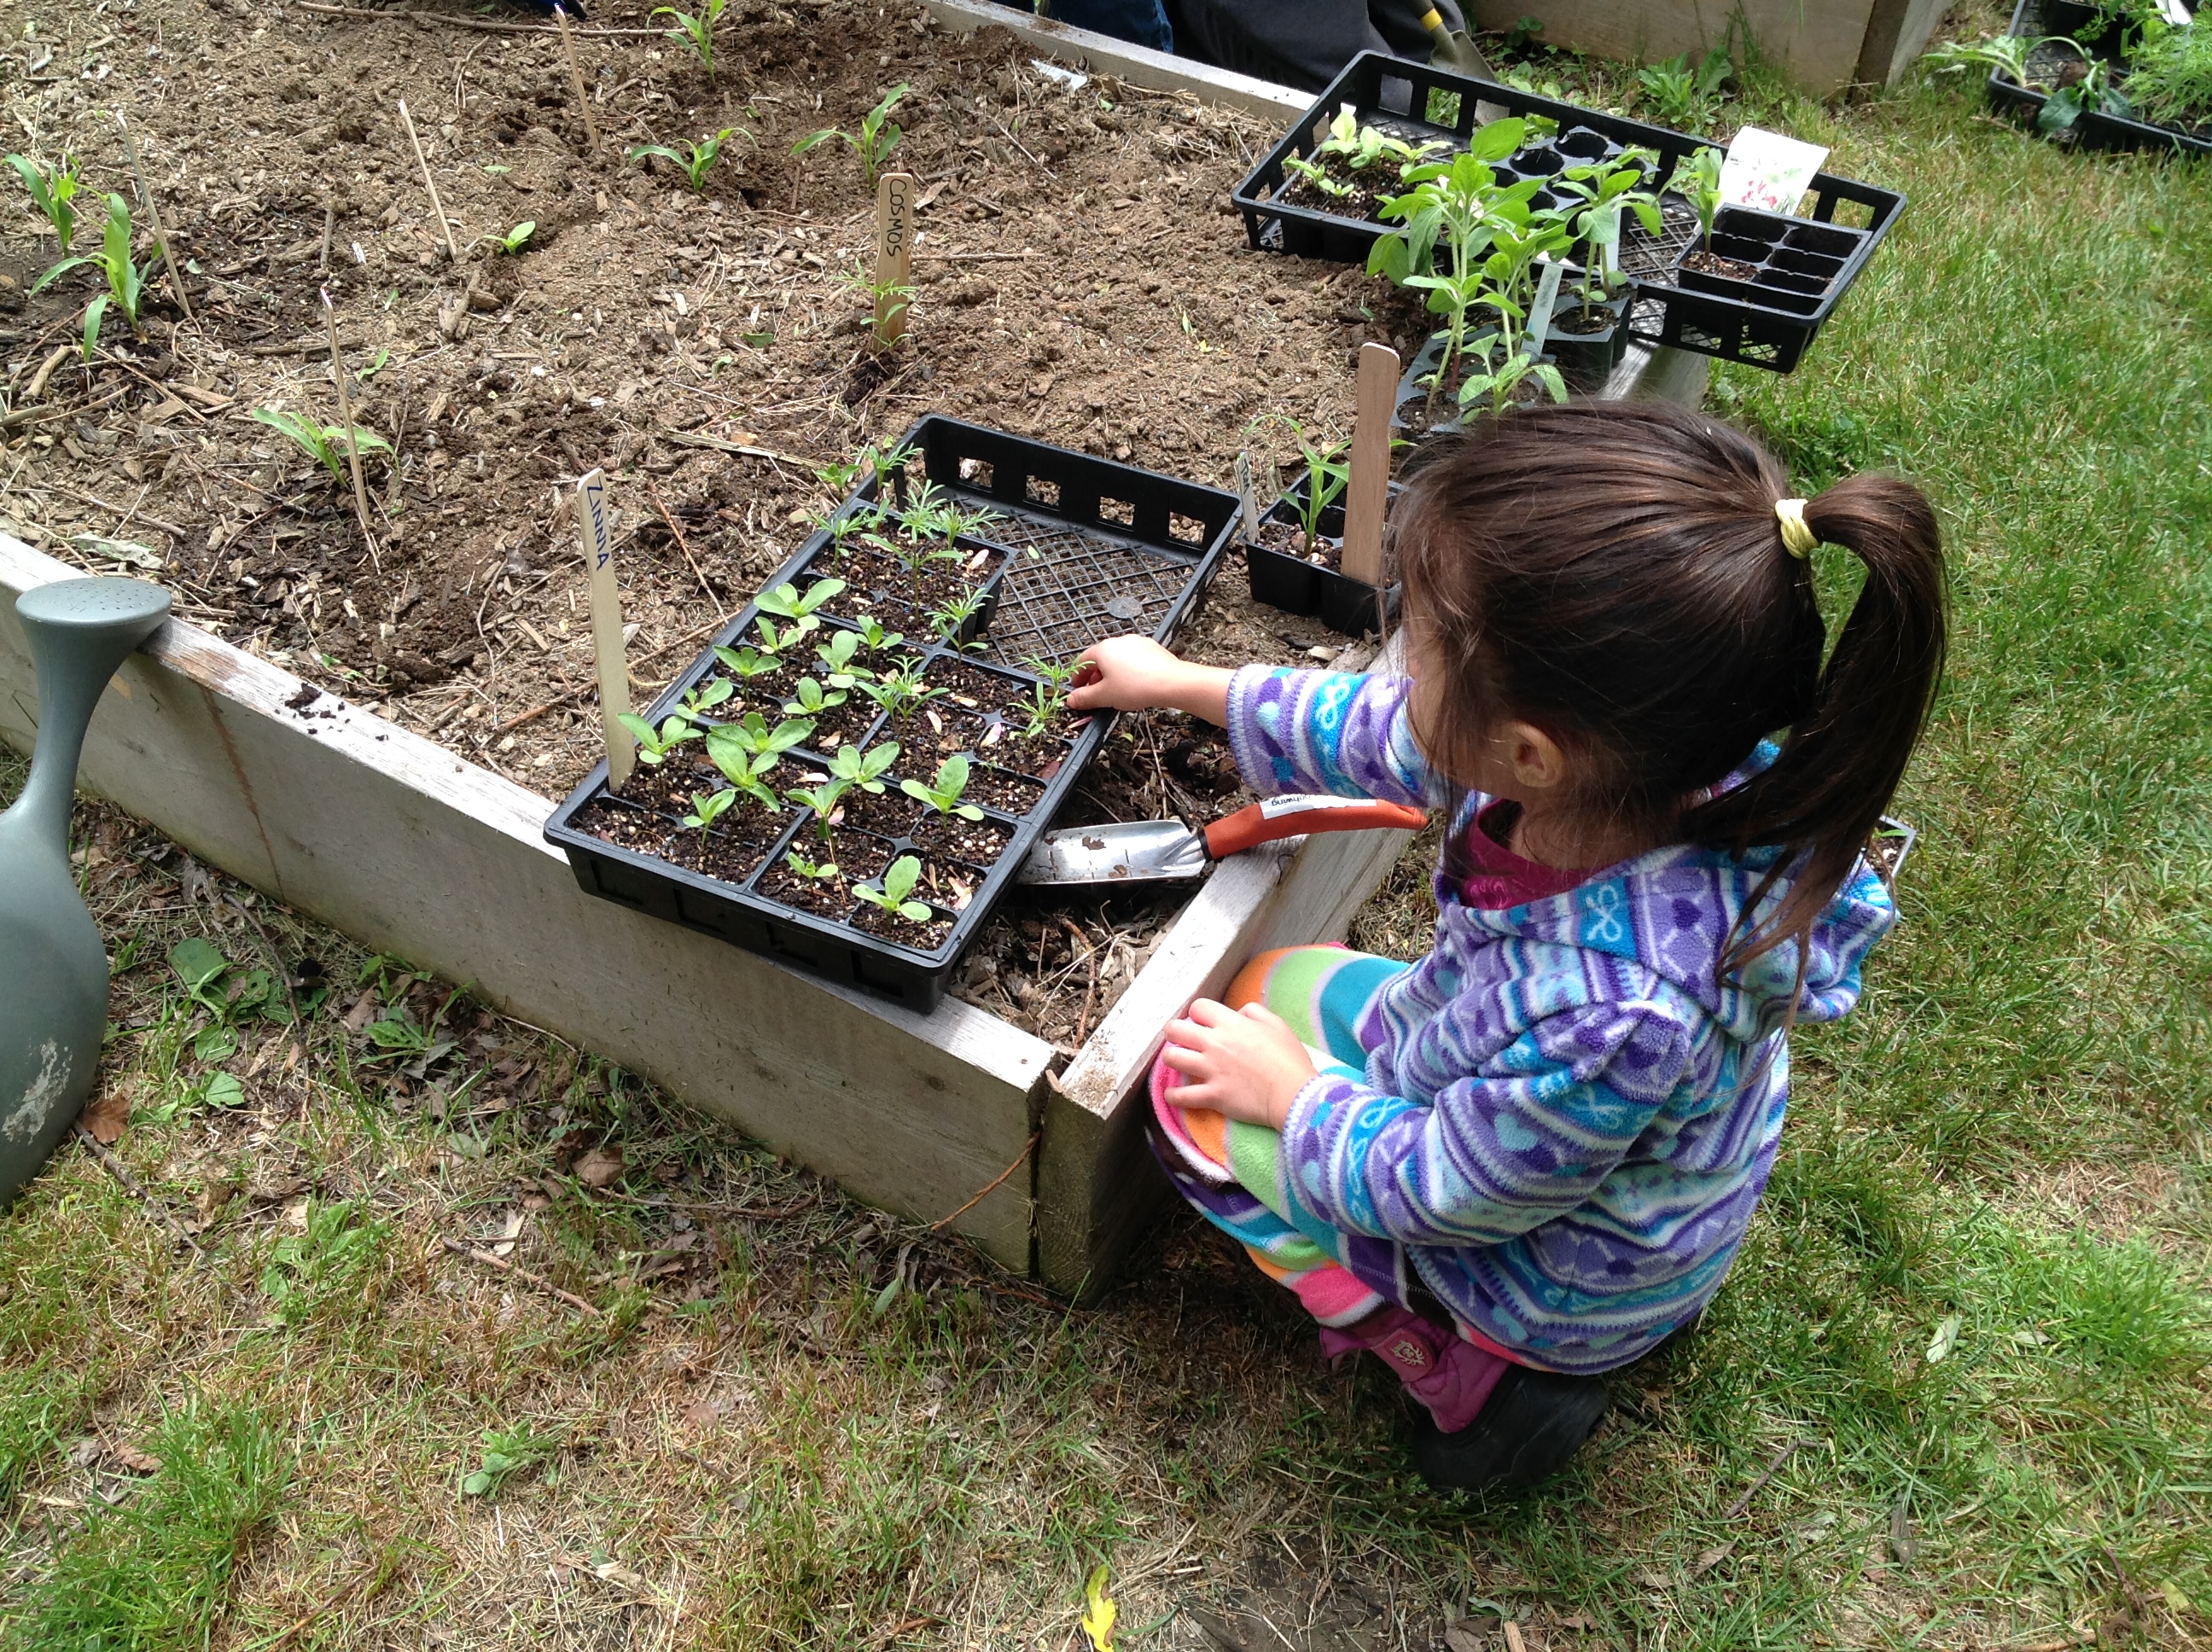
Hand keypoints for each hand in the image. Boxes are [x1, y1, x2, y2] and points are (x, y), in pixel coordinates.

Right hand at [1067, 635, 1229, 722]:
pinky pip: (1134, 659)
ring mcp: (1137, 642)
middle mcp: (1119, 641)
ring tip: (1115, 691)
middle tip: (1095, 694)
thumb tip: (1071, 700)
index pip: (1082, 661)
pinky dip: (1129, 670)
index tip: (1078, 690)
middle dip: (1095, 677)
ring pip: (1118, 658)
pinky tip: (1134, 684)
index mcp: (1103, 649)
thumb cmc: (1136, 687)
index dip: (1077, 677)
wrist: (1172, 682)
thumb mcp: (1105, 697)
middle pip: (1100, 659)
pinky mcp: (1152, 648)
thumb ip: (1085, 698)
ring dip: (1112, 674)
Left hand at [1159, 998, 1316, 1129]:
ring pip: (1172, 1058)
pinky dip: (1173, 1096)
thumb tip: (1237, 1013)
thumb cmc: (1289, 1059)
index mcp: (1231, 1024)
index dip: (1198, 1014)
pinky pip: (1180, 1096)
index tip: (1203, 1023)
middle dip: (1175, 1032)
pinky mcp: (1212, 1095)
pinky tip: (1173, 1095)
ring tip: (1178, 1062)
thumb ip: (1253, 1012)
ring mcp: (1211, 1069)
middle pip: (1175, 1030)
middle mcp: (1215, 1043)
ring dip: (1172, 1059)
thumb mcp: (1276, 1024)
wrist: (1294, 1094)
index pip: (1198, 1007)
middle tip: (1181, 1040)